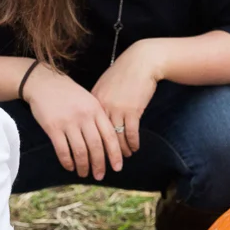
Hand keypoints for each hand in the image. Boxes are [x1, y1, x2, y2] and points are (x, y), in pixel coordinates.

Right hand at [23, 64, 123, 180]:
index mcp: (96, 110)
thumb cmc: (68, 93)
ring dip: (83, 166)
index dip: (115, 154)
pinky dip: (67, 161)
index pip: (110, 136)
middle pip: (96, 146)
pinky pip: (62, 150)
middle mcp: (84, 117)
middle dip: (99, 164)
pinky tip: (70, 167)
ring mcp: (68, 122)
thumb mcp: (88, 99)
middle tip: (100, 176)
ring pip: (80, 151)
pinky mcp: (52, 127)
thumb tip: (108, 141)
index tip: (118, 167)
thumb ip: (98, 117)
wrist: (43, 82)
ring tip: (84, 174)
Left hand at [90, 40, 161, 158]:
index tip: (90, 157)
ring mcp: (117, 109)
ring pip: (116, 138)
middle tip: (104, 167)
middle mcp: (102, 107)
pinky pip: (131, 133)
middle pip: (100, 137)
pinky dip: (133, 143)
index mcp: (93, 101)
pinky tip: (134, 148)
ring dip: (121, 151)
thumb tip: (93, 120)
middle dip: (102, 155)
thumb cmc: (123, 74)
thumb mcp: (105, 86)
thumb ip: (98, 103)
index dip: (89, 145)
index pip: (88, 129)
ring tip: (123, 158)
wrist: (141, 62)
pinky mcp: (132, 111)